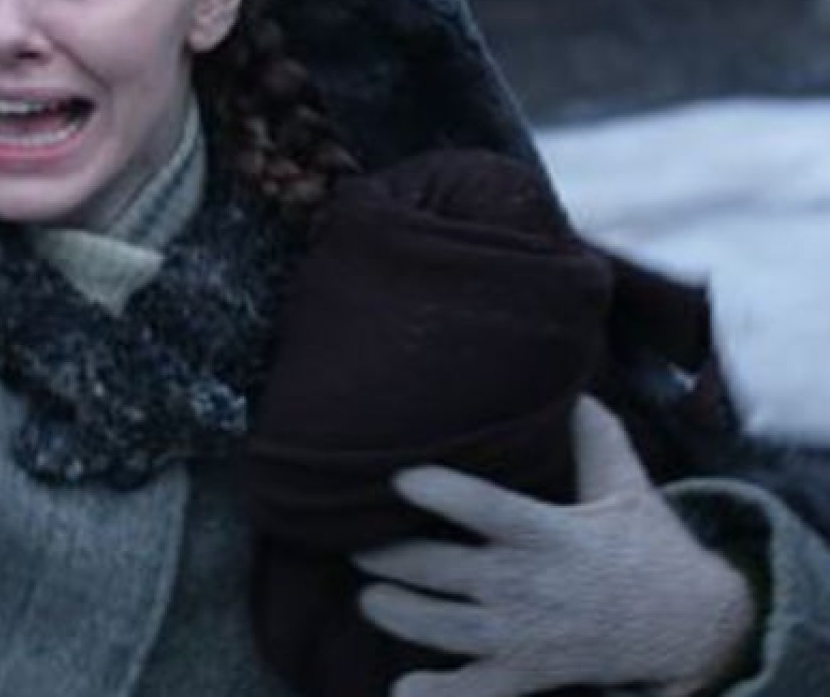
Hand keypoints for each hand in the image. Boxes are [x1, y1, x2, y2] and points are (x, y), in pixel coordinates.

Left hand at [353, 397, 755, 696]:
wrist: (693, 627)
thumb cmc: (647, 547)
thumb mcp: (628, 486)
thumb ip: (595, 436)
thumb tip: (571, 382)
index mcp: (549, 534)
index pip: (487, 510)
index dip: (443, 493)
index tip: (399, 478)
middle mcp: (529, 586)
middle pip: (447, 572)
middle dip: (394, 558)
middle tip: (354, 543)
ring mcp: (525, 636)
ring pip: (445, 629)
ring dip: (398, 614)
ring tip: (368, 596)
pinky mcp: (528, 674)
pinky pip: (476, 693)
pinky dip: (439, 696)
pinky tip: (403, 690)